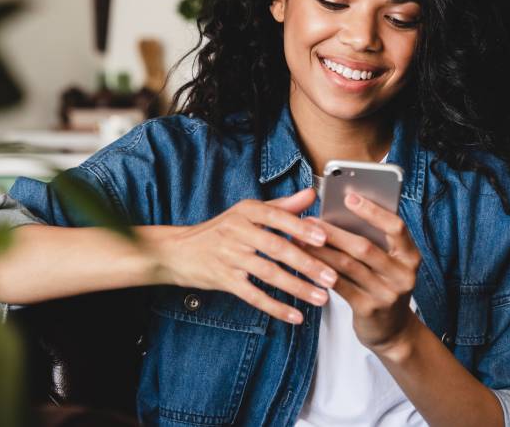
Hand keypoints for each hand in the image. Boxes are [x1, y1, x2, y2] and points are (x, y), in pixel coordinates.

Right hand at [157, 188, 338, 324]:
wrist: (177, 251)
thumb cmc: (220, 231)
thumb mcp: (247, 213)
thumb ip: (282, 206)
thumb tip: (311, 194)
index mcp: (246, 211)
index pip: (277, 217)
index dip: (300, 228)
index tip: (323, 239)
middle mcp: (237, 231)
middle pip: (276, 247)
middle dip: (307, 264)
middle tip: (331, 276)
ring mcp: (229, 256)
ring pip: (268, 273)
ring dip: (297, 287)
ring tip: (320, 297)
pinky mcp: (223, 279)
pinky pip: (253, 295)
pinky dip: (275, 307)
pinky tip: (294, 316)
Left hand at [300, 193, 421, 351]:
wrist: (392, 331)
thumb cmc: (384, 285)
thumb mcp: (389, 263)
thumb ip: (374, 241)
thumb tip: (339, 212)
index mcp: (410, 256)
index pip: (396, 227)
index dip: (373, 211)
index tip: (350, 196)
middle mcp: (403, 275)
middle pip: (365, 246)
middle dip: (334, 232)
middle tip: (309, 220)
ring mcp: (387, 294)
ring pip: (348, 265)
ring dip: (321, 250)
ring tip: (300, 238)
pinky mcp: (369, 309)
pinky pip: (339, 285)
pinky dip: (321, 271)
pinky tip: (306, 262)